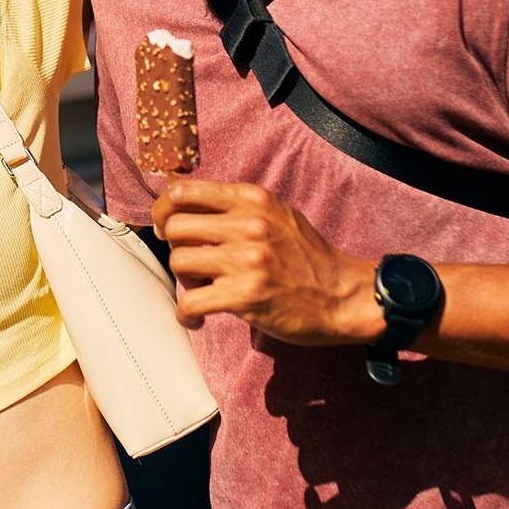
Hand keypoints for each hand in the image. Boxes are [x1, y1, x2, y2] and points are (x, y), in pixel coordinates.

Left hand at [152, 178, 378, 346]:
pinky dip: (186, 313)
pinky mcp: (246, 295)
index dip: (164, 211)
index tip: (166, 227)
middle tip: (189, 265)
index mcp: (252, 199)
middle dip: (174, 248)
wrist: (344, 295)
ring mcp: (247, 259)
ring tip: (202, 290)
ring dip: (184, 281)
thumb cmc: (308, 258)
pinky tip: (196, 317)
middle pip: (176, 227)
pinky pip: (191, 301)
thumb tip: (187, 209)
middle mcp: (249, 223)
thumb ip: (237, 208)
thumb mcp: (277, 215)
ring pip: (179, 261)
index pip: (185, 192)